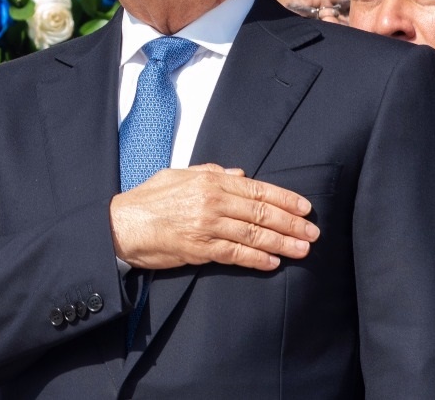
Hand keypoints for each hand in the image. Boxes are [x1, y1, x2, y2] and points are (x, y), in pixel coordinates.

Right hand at [108, 164, 318, 270]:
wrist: (121, 224)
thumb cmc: (147, 199)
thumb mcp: (177, 175)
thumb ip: (209, 172)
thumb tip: (239, 173)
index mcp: (209, 180)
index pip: (257, 189)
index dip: (285, 199)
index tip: (305, 207)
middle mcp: (212, 201)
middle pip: (261, 212)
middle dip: (291, 223)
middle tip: (313, 232)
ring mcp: (207, 226)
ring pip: (254, 234)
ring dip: (283, 243)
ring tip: (303, 249)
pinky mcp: (200, 249)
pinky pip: (236, 254)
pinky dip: (257, 258)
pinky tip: (274, 262)